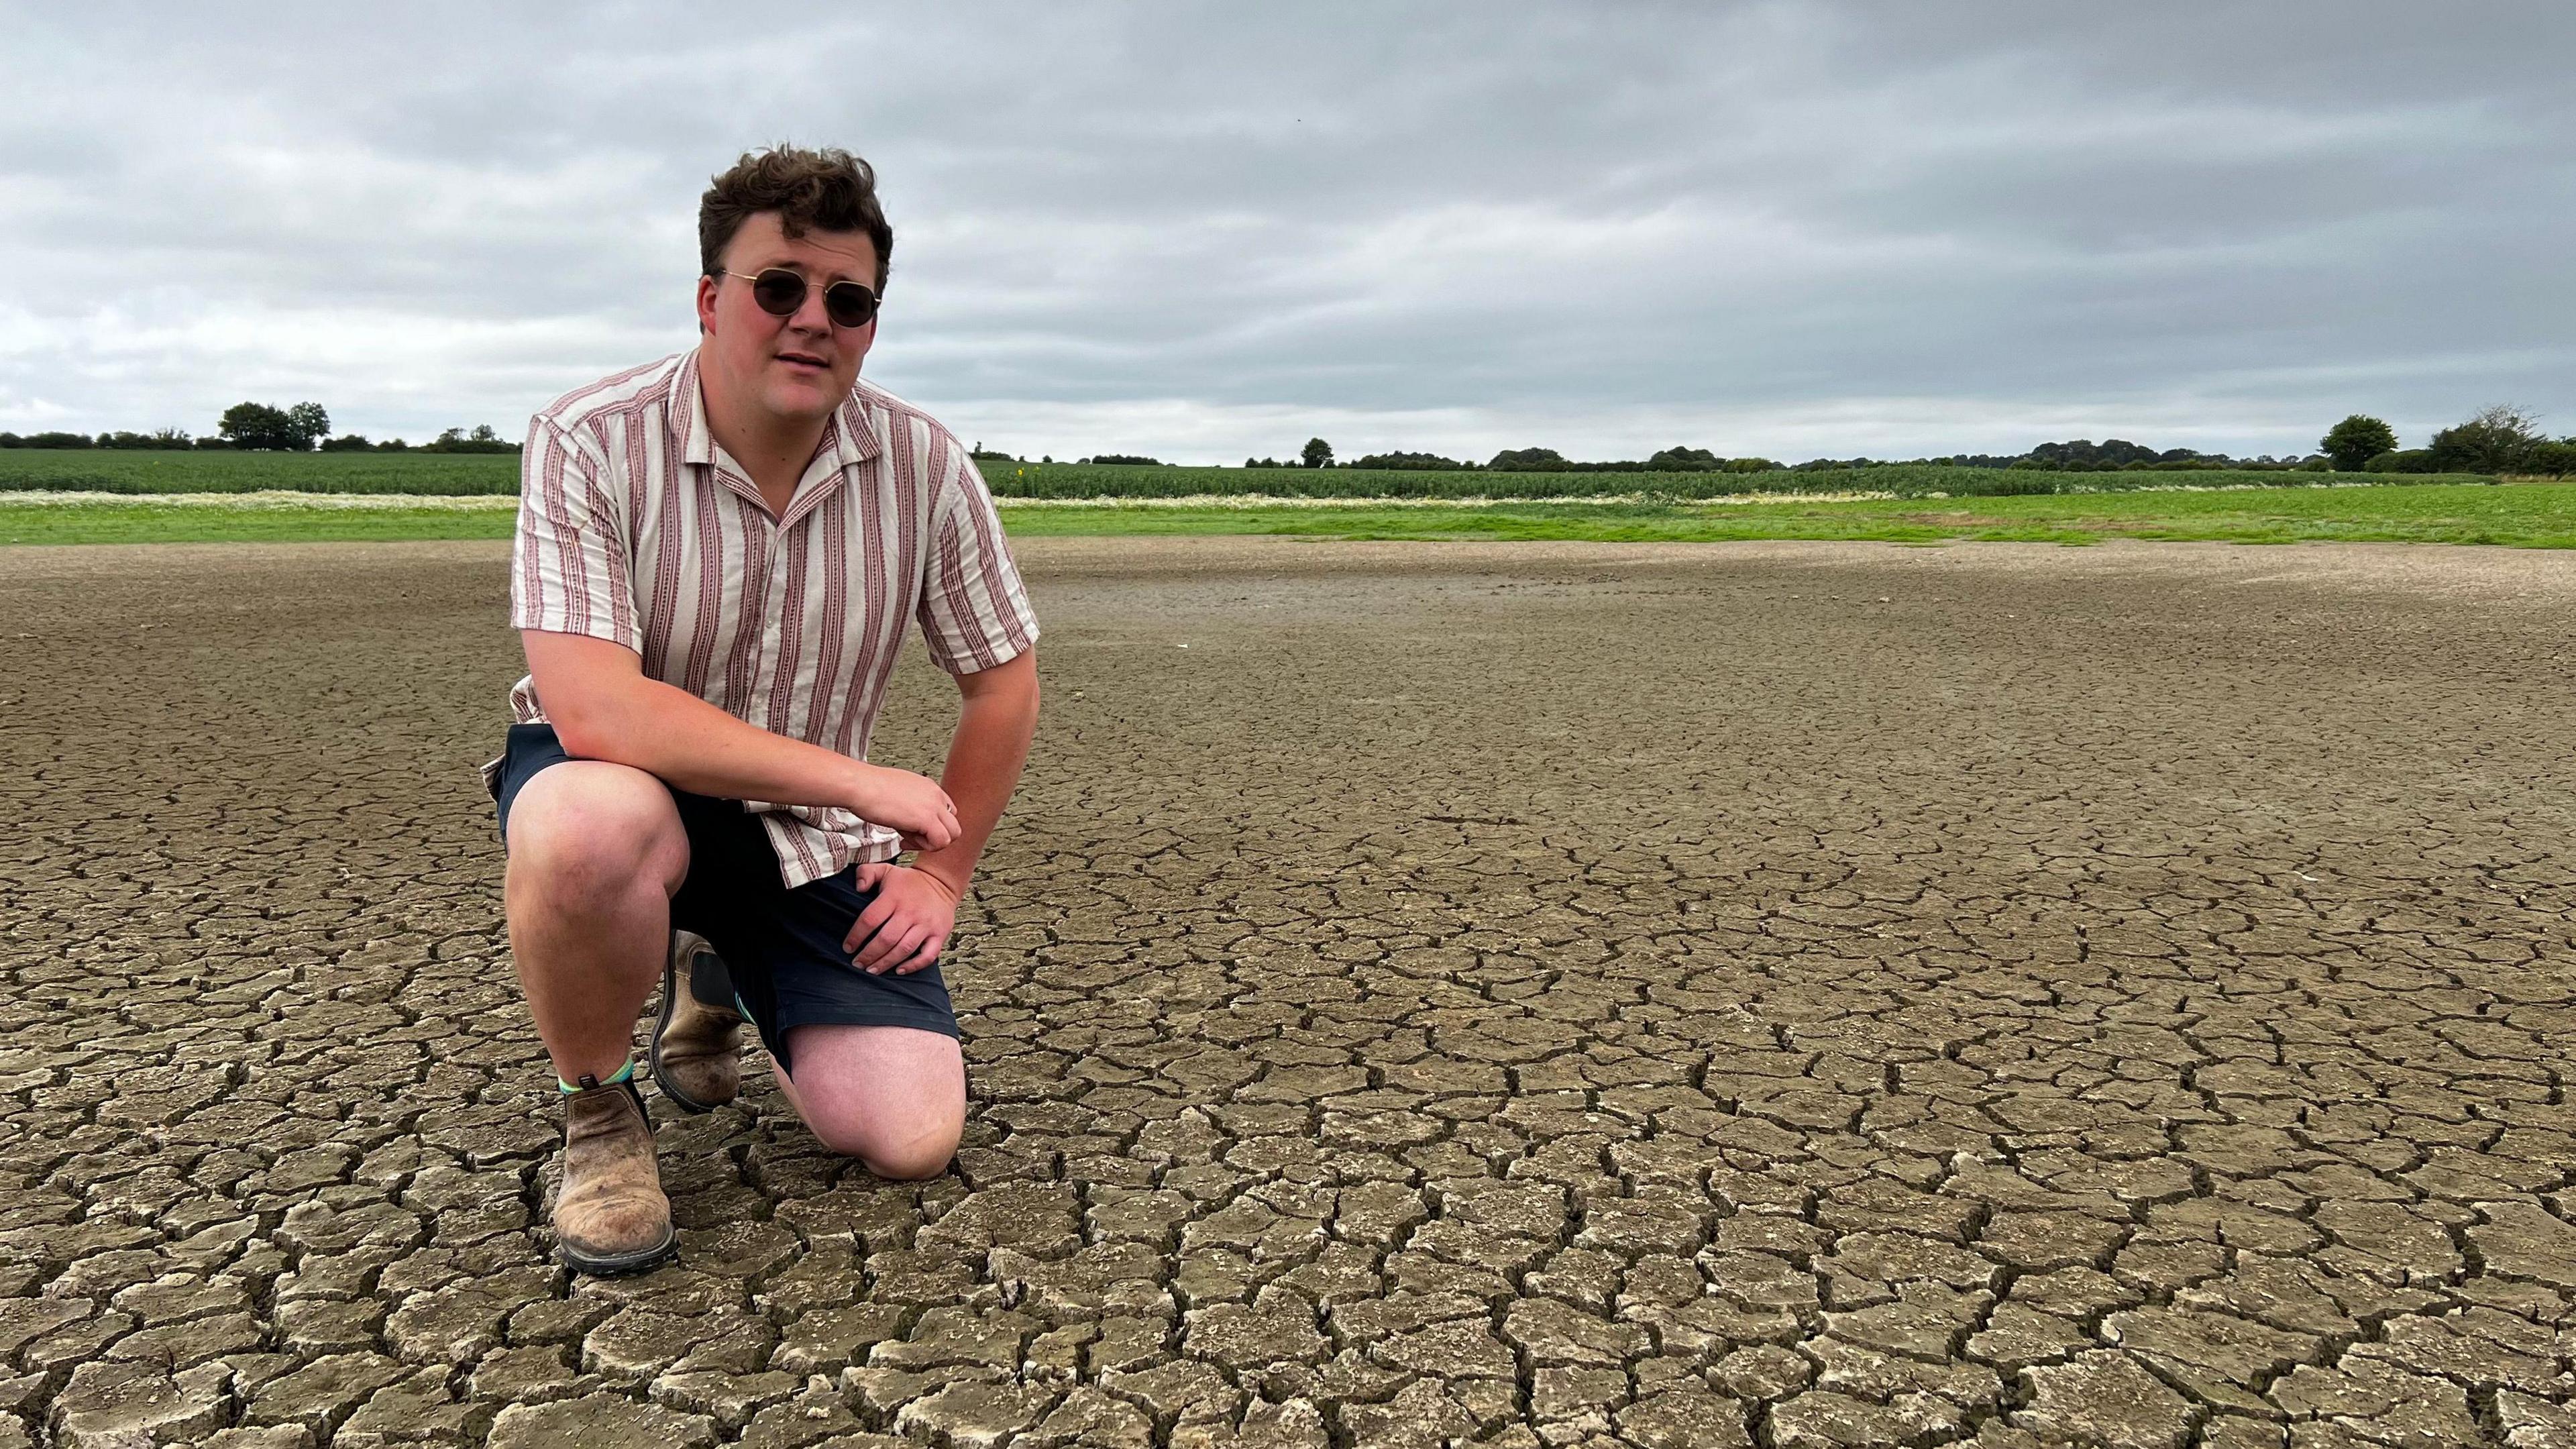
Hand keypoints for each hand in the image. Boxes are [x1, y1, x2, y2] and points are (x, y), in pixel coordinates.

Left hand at [844, 863, 960, 975]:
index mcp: (894, 897)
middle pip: (886, 939)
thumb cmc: (909, 881)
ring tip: (872, 970)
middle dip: (869, 955)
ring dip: (886, 963)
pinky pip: (928, 955)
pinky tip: (900, 970)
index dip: (856, 936)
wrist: (941, 882)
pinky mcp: (939, 934)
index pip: (870, 919)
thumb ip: (866, 873)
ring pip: (904, 949)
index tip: (848, 947)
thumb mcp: (886, 870)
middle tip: (858, 964)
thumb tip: (858, 887)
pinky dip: (914, 965)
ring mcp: (926, 924)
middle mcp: (910, 912)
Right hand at [849, 764, 958, 851]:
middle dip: (935, 837)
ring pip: (952, 835)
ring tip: (907, 840)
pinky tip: (904, 841)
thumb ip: (912, 807)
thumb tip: (912, 824)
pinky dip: (924, 847)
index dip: (933, 826)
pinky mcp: (926, 818)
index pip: (947, 812)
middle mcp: (935, 794)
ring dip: (930, 843)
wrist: (859, 785)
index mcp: (929, 787)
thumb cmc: (869, 789)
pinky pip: (940, 841)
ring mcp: (933, 805)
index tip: (914, 830)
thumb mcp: (899, 794)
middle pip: (953, 825)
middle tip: (913, 839)